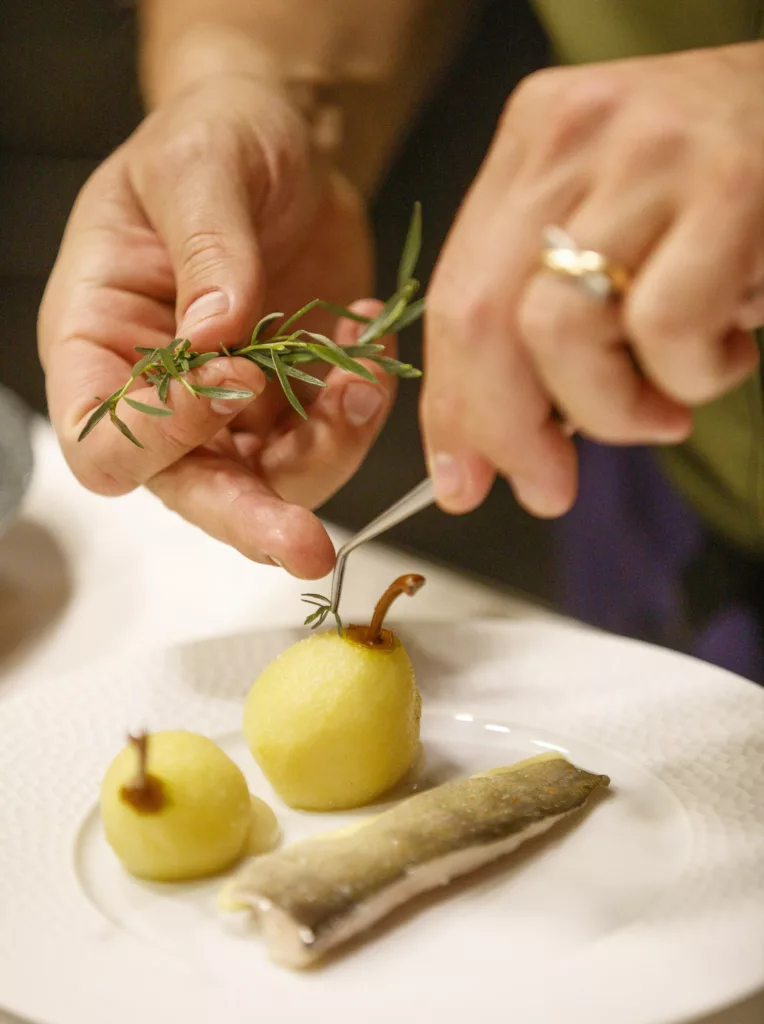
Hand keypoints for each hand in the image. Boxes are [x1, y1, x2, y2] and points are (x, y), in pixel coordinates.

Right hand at [39, 75, 395, 577]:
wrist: (287, 141)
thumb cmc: (215, 138)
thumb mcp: (198, 165)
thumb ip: (205, 247)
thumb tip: (216, 334)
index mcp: (99, 341)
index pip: (107, 439)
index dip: (162, 433)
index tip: (233, 374)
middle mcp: (160, 392)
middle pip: (192, 490)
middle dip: (252, 518)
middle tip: (309, 548)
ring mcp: (231, 407)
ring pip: (275, 482)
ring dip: (330, 451)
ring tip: (361, 379)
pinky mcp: (294, 402)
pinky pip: (330, 442)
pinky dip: (359, 413)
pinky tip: (368, 347)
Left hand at [422, 43, 763, 517]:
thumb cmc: (719, 198)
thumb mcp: (610, 234)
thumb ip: (538, 319)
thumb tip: (476, 457)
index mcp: (531, 143)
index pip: (451, 297)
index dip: (452, 407)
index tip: (461, 481)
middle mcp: (574, 134)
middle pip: (481, 319)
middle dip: (507, 432)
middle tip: (548, 488)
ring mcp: (648, 154)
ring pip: (563, 332)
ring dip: (612, 409)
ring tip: (666, 405)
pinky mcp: (730, 186)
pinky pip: (667, 329)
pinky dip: (695, 374)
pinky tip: (730, 348)